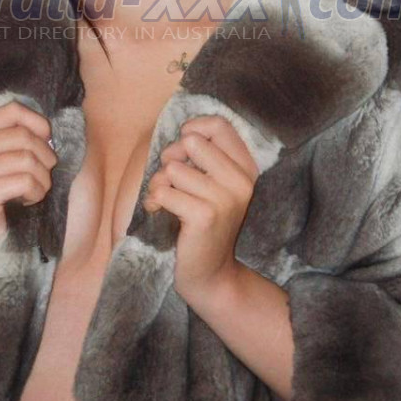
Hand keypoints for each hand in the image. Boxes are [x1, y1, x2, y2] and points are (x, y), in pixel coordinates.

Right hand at [0, 100, 56, 271]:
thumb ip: (22, 136)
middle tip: (41, 178)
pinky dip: (36, 193)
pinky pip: (25, 180)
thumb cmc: (6, 200)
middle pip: (22, 135)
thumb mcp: (11, 160)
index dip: (38, 124)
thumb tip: (46, 128)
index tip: (46, 144)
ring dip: (41, 179)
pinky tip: (25, 203)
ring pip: (27, 158)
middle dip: (44, 157)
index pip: (11, 110)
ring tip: (32, 192)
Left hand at [143, 114, 257, 301]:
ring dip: (160, 183)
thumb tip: (184, 133)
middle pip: (192, 142)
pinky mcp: (205, 216)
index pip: (219, 125)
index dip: (192, 129)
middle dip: (171, 157)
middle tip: (172, 180)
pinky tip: (161, 213)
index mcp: (246, 168)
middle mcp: (241, 181)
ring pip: (173, 168)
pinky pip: (164, 192)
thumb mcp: (211, 185)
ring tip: (167, 201)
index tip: (183, 151)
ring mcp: (225, 199)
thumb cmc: (202, 223)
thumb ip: (202, 156)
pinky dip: (154, 201)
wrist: (210, 274)